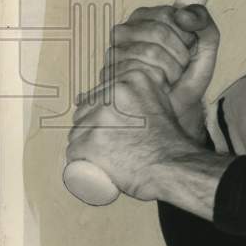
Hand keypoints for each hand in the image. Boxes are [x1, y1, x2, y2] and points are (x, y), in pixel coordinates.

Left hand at [67, 67, 197, 200]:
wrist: (172, 167)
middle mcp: (116, 92)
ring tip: (106, 155)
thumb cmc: (168, 141)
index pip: (100, 94)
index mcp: (134, 79)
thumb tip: (121, 88)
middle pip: (85, 110)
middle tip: (112, 144)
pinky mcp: (91, 140)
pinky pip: (73, 152)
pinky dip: (79, 161)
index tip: (115, 127)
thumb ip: (146, 90)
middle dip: (90, 128)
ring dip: (84, 145)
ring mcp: (102, 117)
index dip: (101, 113)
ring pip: (77, 131)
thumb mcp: (162, 103)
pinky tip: (93, 164)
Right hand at [99, 4, 219, 140]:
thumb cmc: (186, 76)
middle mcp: (124, 31)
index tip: (188, 47)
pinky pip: (140, 71)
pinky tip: (158, 86)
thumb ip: (203, 21)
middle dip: (179, 54)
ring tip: (170, 78)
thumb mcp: (205, 45)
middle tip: (180, 67)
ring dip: (171, 70)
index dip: (186, 34)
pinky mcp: (110, 74)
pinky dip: (158, 82)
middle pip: (159, 31)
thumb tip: (183, 13)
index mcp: (145, 17)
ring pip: (150, 52)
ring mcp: (114, 52)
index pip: (168, 14)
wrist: (174, 109)